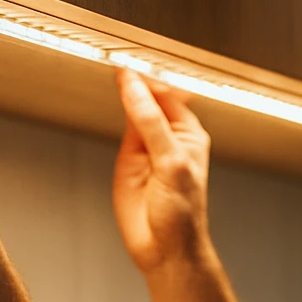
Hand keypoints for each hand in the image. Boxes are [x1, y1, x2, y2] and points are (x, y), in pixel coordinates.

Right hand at [111, 69, 214, 272]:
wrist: (163, 249)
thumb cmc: (182, 213)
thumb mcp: (170, 163)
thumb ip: (150, 123)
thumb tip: (135, 88)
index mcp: (189, 132)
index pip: (169, 92)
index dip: (152, 74)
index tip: (134, 59)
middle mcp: (168, 134)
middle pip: (151, 95)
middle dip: (139, 75)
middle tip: (121, 53)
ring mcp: (146, 144)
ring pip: (134, 105)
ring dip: (127, 86)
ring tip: (116, 61)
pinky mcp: (127, 156)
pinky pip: (122, 124)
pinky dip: (116, 104)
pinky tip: (113, 85)